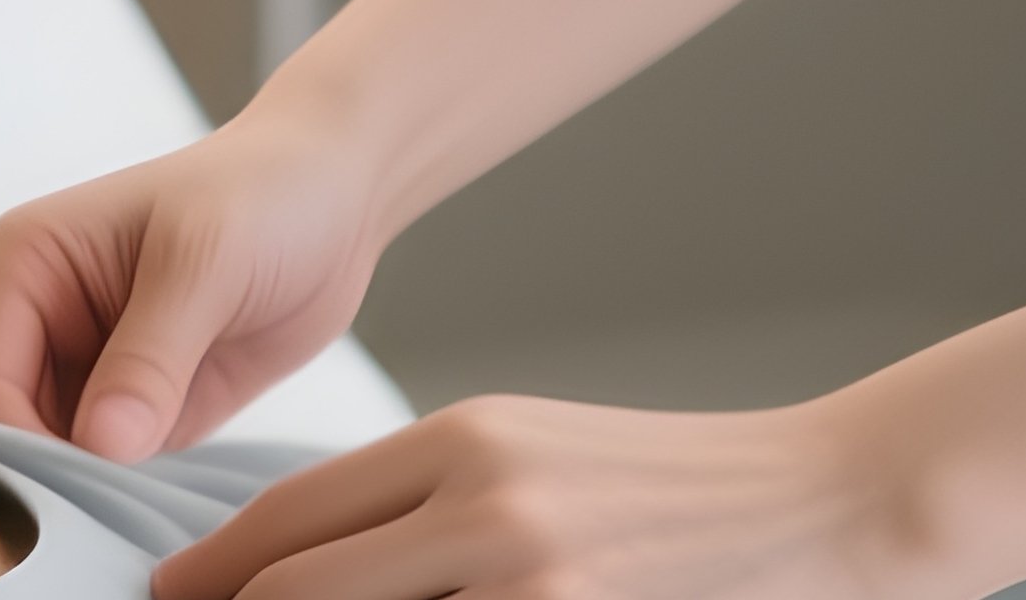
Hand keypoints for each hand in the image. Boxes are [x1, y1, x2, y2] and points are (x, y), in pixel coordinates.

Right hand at [0, 96, 386, 461]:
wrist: (337, 196)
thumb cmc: (265, 193)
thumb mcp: (207, 261)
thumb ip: (150, 357)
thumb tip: (101, 445)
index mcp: (23, 262)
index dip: (24, 449)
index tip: (92, 485)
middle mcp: (38, 316)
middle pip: (7, 438)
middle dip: (60, 479)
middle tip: (123, 504)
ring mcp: (86, 365)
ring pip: (54, 464)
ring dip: (97, 493)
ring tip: (157, 483)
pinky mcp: (136, 404)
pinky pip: (110, 472)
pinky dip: (133, 492)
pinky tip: (171, 487)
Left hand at [154, 390, 942, 599]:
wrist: (815, 505)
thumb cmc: (657, 488)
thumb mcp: (525, 456)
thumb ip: (422, 504)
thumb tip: (315, 566)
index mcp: (459, 440)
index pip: (289, 517)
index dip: (210, 571)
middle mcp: (480, 504)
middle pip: (296, 588)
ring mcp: (529, 581)